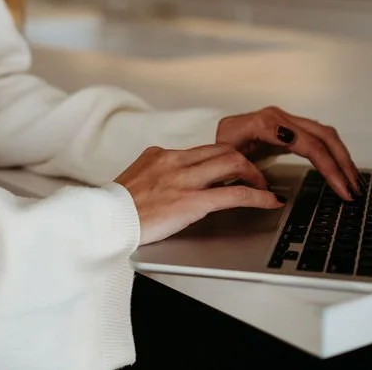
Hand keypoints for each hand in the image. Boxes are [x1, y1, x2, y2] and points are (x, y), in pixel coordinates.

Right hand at [115, 145, 285, 244]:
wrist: (102, 222)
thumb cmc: (114, 210)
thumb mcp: (135, 180)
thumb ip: (156, 174)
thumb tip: (169, 179)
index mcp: (160, 155)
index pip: (203, 148)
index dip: (226, 156)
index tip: (238, 166)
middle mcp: (174, 161)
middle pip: (223, 149)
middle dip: (246, 161)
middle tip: (256, 176)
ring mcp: (183, 180)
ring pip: (234, 162)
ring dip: (255, 175)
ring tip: (265, 188)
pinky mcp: (191, 202)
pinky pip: (235, 193)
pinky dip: (258, 196)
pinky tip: (270, 201)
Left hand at [216, 106, 361, 200]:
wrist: (216, 137)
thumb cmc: (219, 148)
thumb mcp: (226, 158)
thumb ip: (246, 170)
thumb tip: (269, 189)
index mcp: (264, 123)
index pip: (307, 144)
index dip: (327, 166)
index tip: (340, 186)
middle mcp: (278, 117)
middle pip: (322, 137)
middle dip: (342, 164)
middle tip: (353, 190)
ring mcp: (286, 120)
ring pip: (325, 135)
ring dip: (342, 159)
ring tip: (354, 183)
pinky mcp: (291, 127)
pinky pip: (319, 137)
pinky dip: (334, 153)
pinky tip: (342, 169)